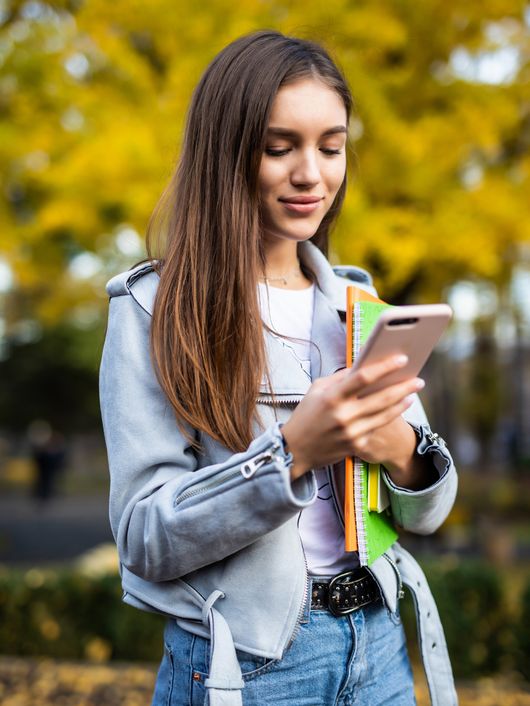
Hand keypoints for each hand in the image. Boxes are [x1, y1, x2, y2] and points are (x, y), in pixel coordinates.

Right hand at [281, 355, 423, 480]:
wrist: (295, 450)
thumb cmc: (306, 415)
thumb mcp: (317, 390)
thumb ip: (340, 378)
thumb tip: (363, 366)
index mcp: (332, 397)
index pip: (363, 377)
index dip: (384, 367)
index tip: (401, 359)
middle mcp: (343, 415)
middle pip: (382, 398)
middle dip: (404, 387)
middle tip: (418, 380)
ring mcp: (351, 432)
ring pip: (385, 415)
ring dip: (402, 403)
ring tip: (412, 393)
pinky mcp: (356, 446)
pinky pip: (376, 428)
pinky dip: (388, 417)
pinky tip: (397, 409)